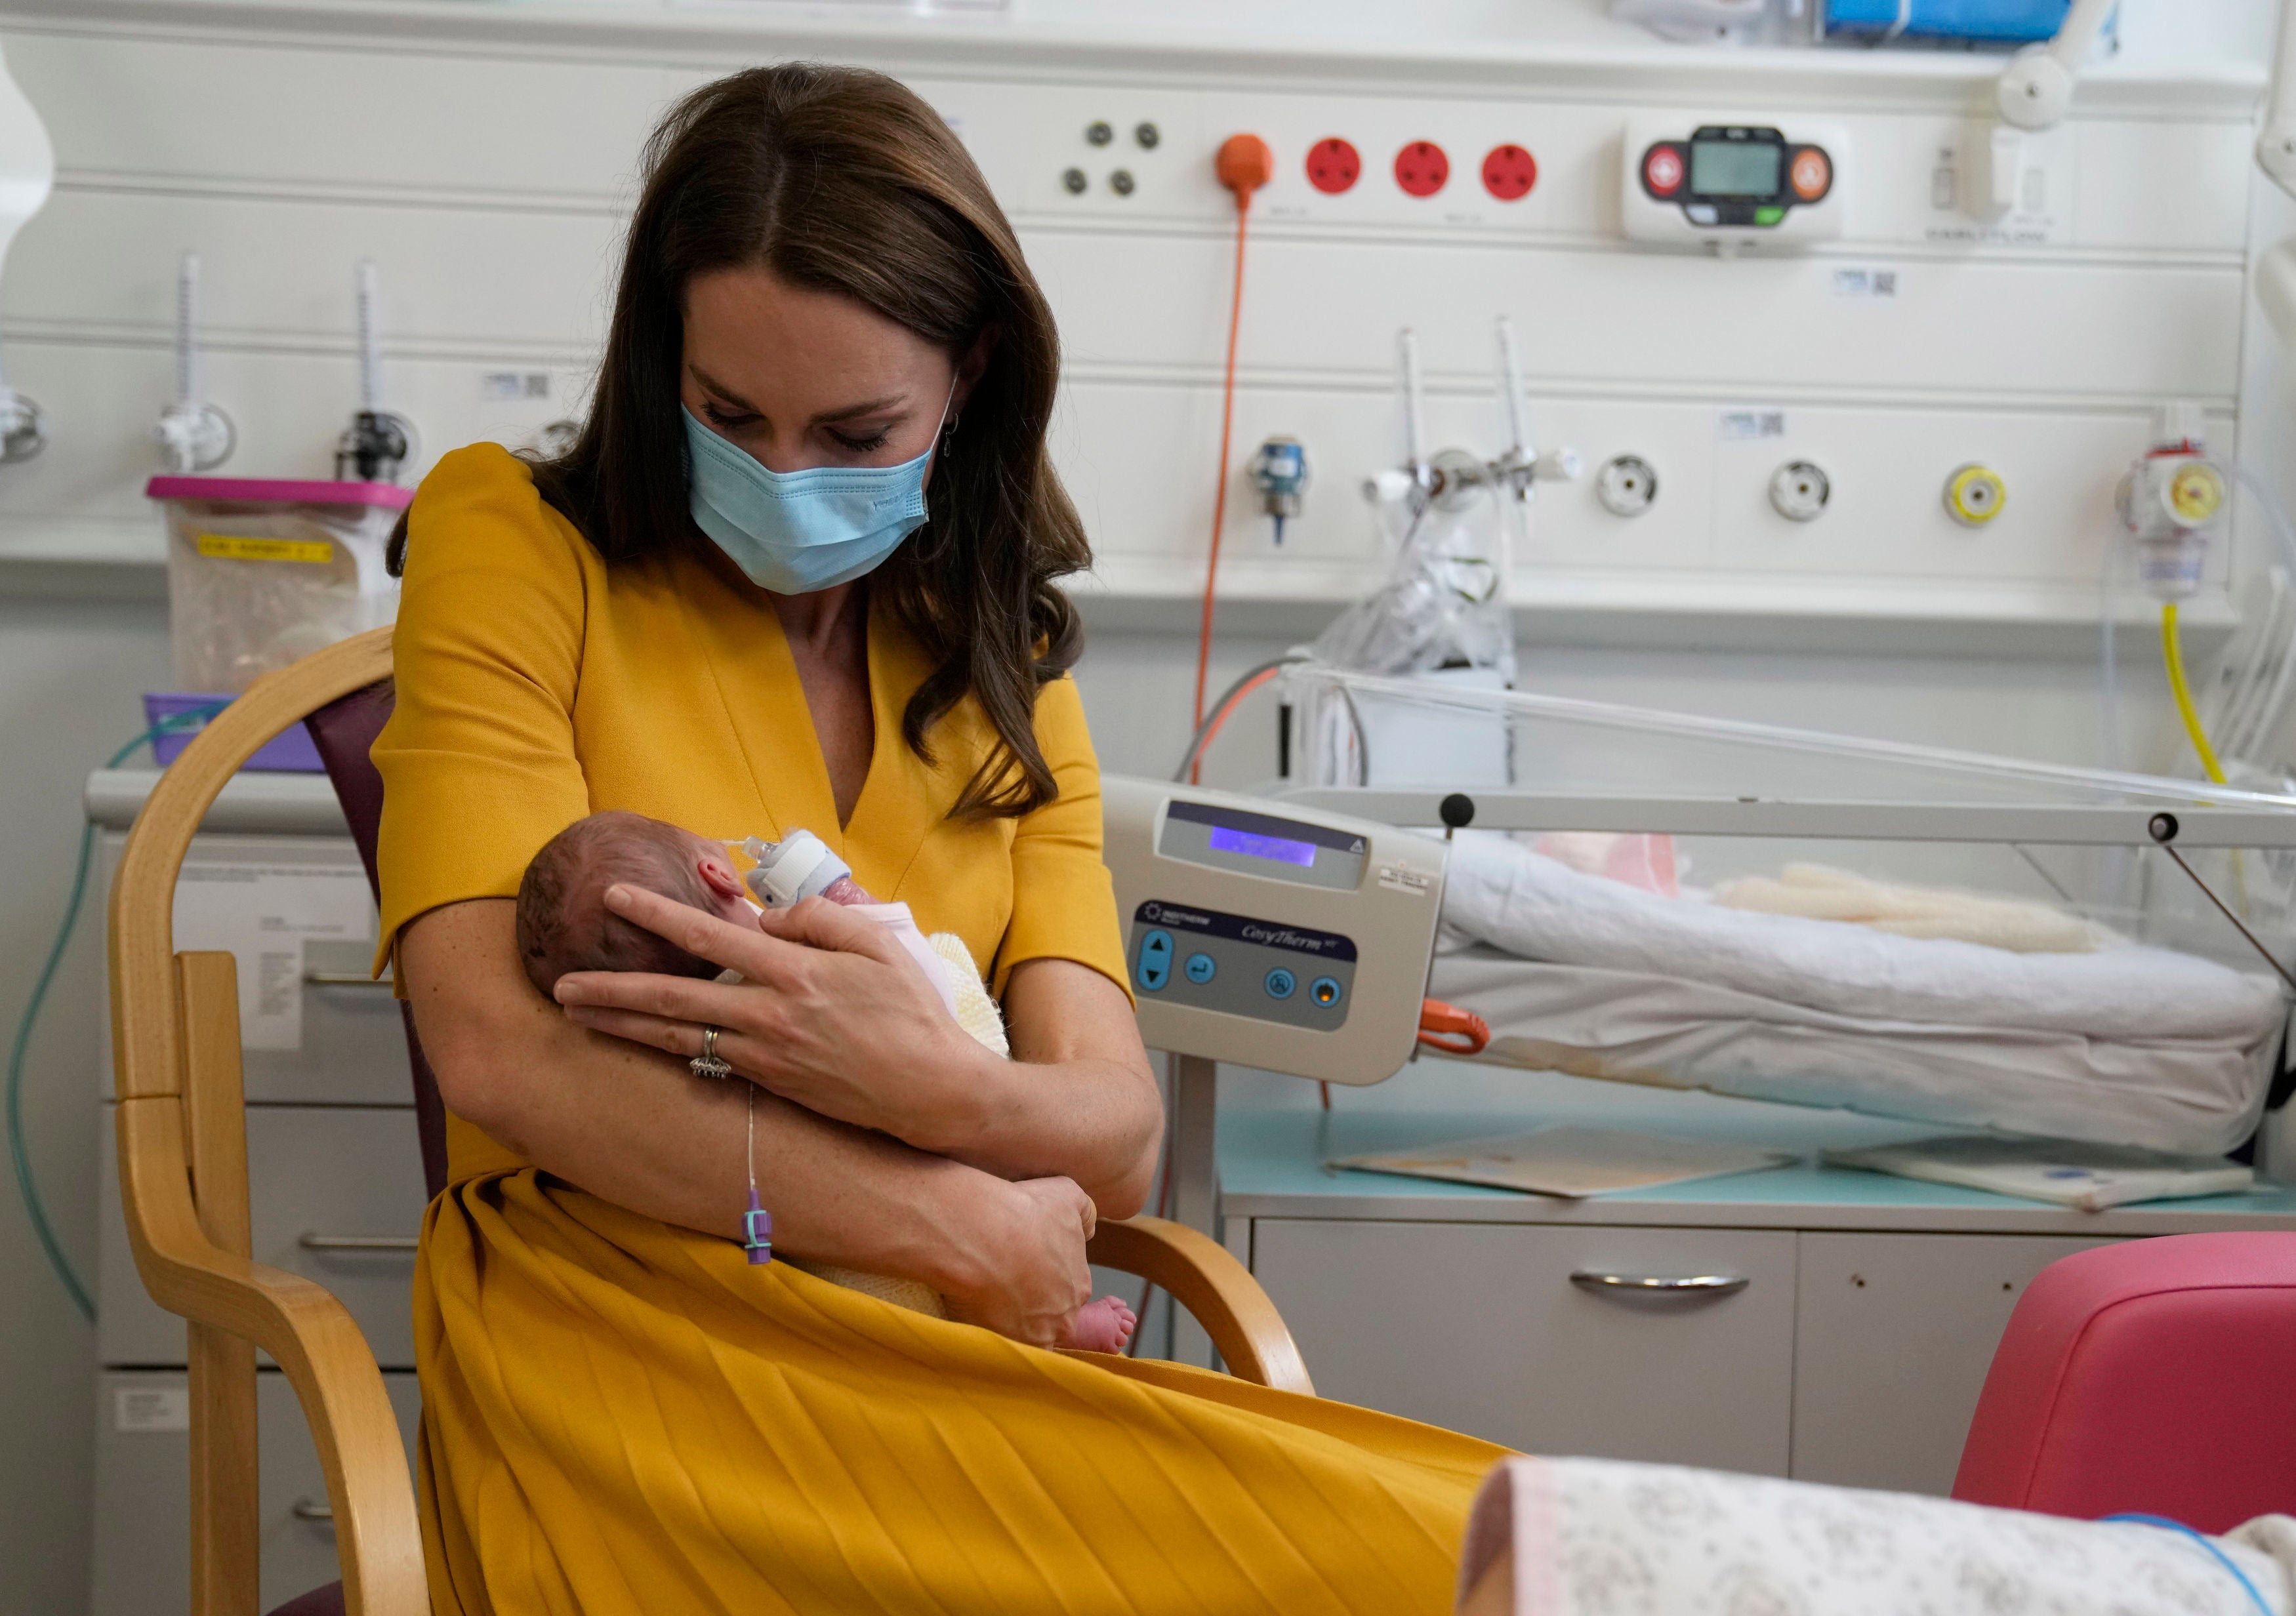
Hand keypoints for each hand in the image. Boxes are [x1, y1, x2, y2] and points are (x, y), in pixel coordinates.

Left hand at [550, 885, 992, 1151]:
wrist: (931, 1092)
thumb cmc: (912, 1012)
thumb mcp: (878, 944)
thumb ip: (818, 920)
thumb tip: (768, 920)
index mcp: (793, 973)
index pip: (708, 938)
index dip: (657, 914)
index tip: (614, 895)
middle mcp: (767, 1017)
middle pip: (671, 1000)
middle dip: (610, 990)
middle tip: (559, 986)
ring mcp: (764, 1056)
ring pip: (675, 1039)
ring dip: (622, 1026)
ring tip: (576, 1015)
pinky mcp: (768, 1084)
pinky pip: (705, 1061)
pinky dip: (666, 1049)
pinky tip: (640, 1042)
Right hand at [937, 1175, 1095, 1348]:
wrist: (981, 1234)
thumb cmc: (1023, 1211)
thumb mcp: (1067, 1194)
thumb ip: (1085, 1212)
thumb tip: (1090, 1229)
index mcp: (1079, 1285)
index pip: (1064, 1292)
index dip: (1040, 1280)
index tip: (1020, 1269)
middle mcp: (1064, 1316)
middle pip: (1048, 1318)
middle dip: (1030, 1306)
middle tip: (1002, 1286)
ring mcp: (1036, 1336)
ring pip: (1027, 1337)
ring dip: (1012, 1326)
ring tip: (986, 1305)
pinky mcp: (1007, 1346)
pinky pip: (1005, 1353)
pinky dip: (996, 1342)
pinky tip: (979, 1324)